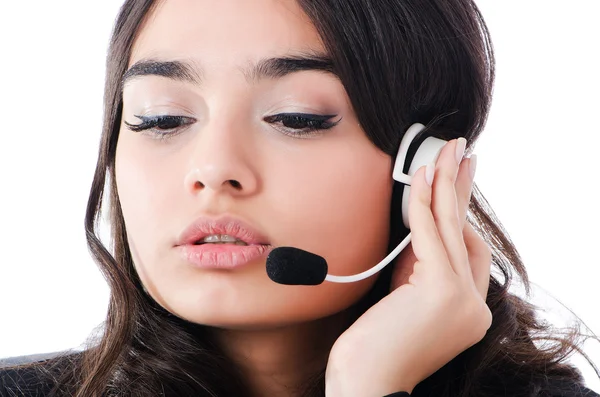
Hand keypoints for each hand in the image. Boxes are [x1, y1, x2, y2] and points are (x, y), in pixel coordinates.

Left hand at [325, 138, 492, 396]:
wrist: (364, 384)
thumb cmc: (374, 348)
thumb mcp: (403, 299)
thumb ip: (416, 268)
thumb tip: (418, 229)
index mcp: (467, 310)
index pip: (470, 253)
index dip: (460, 215)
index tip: (451, 185)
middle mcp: (474, 306)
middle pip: (469, 233)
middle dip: (463, 189)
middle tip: (461, 153)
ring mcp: (462, 300)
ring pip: (456, 228)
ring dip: (448, 183)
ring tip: (446, 151)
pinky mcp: (442, 291)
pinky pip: (433, 235)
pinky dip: (426, 202)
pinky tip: (422, 176)